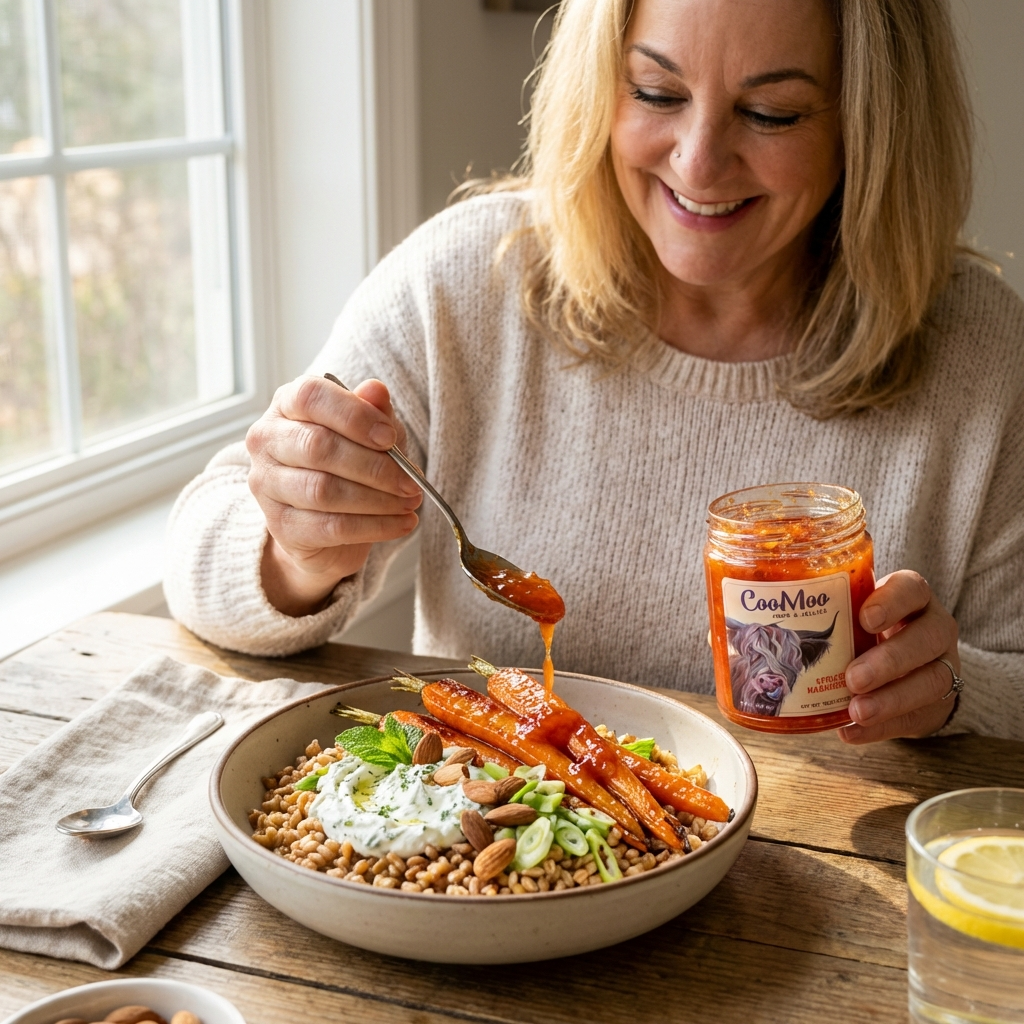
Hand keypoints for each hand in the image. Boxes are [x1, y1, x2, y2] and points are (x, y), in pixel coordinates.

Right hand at [245, 376, 421, 615]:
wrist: (325, 521)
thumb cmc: (348, 463)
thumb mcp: (369, 432)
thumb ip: (373, 411)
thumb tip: (376, 390)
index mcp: (287, 404)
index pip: (310, 397)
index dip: (354, 416)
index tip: (390, 438)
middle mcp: (267, 440)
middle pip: (317, 447)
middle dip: (374, 467)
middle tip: (411, 482)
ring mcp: (266, 484)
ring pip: (323, 490)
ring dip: (377, 500)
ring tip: (410, 503)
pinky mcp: (280, 525)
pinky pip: (330, 526)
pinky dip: (374, 526)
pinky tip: (401, 523)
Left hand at [838, 571, 959, 743]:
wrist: (911, 666)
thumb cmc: (871, 630)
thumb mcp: (856, 611)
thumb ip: (826, 612)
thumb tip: (757, 619)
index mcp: (913, 597)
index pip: (912, 589)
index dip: (892, 602)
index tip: (864, 618)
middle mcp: (934, 628)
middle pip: (927, 638)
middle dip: (889, 660)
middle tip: (853, 678)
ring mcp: (943, 666)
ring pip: (932, 681)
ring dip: (891, 700)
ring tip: (856, 711)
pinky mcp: (938, 704)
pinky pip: (916, 718)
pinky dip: (881, 729)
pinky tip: (851, 732)